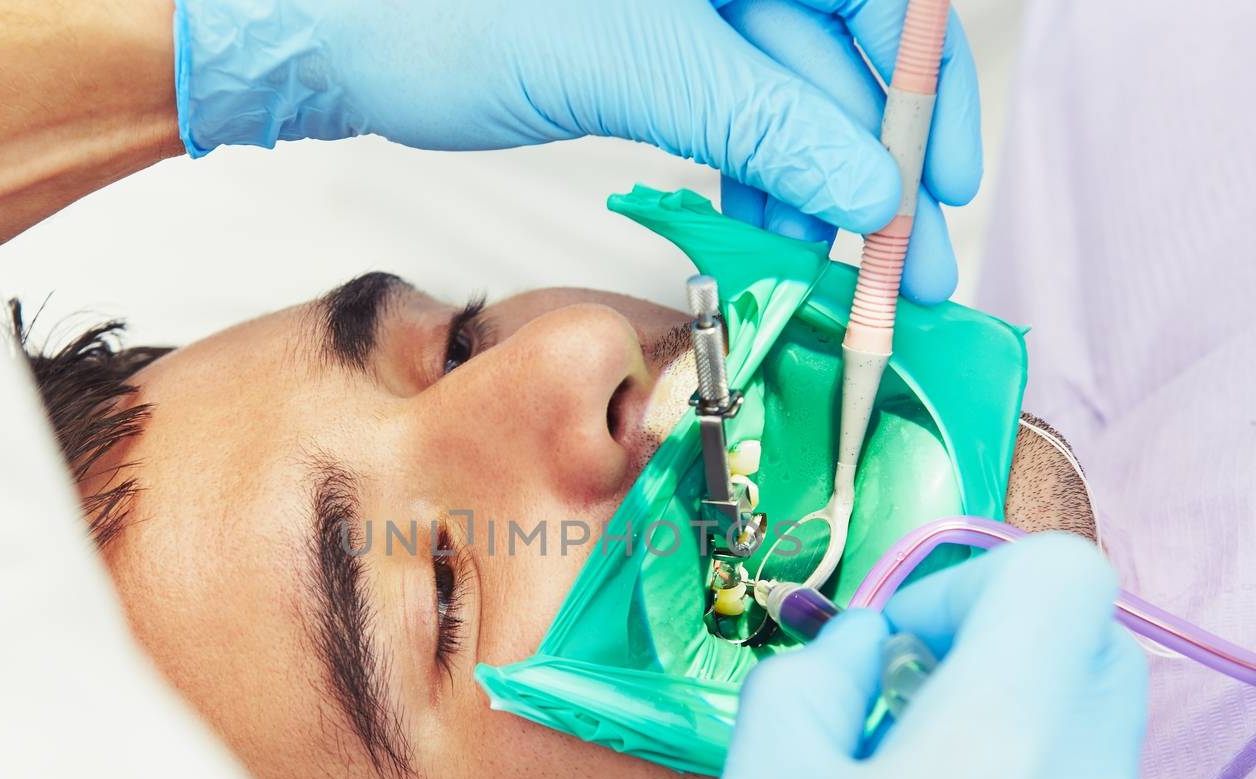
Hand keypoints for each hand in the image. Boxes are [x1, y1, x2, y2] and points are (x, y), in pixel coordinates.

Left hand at [174, 0, 960, 250]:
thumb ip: (760, 114)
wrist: (316, 23)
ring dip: (810, 183)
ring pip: (776, 88)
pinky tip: (766, 235)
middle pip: (832, 47)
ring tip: (834, 274)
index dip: (921, 84)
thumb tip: (866, 181)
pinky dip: (747, 173)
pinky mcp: (637, 38)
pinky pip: (721, 105)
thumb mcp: (628, 58)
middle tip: (900, 263)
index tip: (939, 177)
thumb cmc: (442, 3)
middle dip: (869, 160)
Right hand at [681, 535, 1158, 778]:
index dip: (975, 580)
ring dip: (1015, 749)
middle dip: (1002, 655)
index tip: (906, 649)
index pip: (1063, 577)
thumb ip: (811, 684)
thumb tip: (861, 651)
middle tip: (904, 720)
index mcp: (998, 754)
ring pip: (1094, 757)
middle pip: (1095, 656)